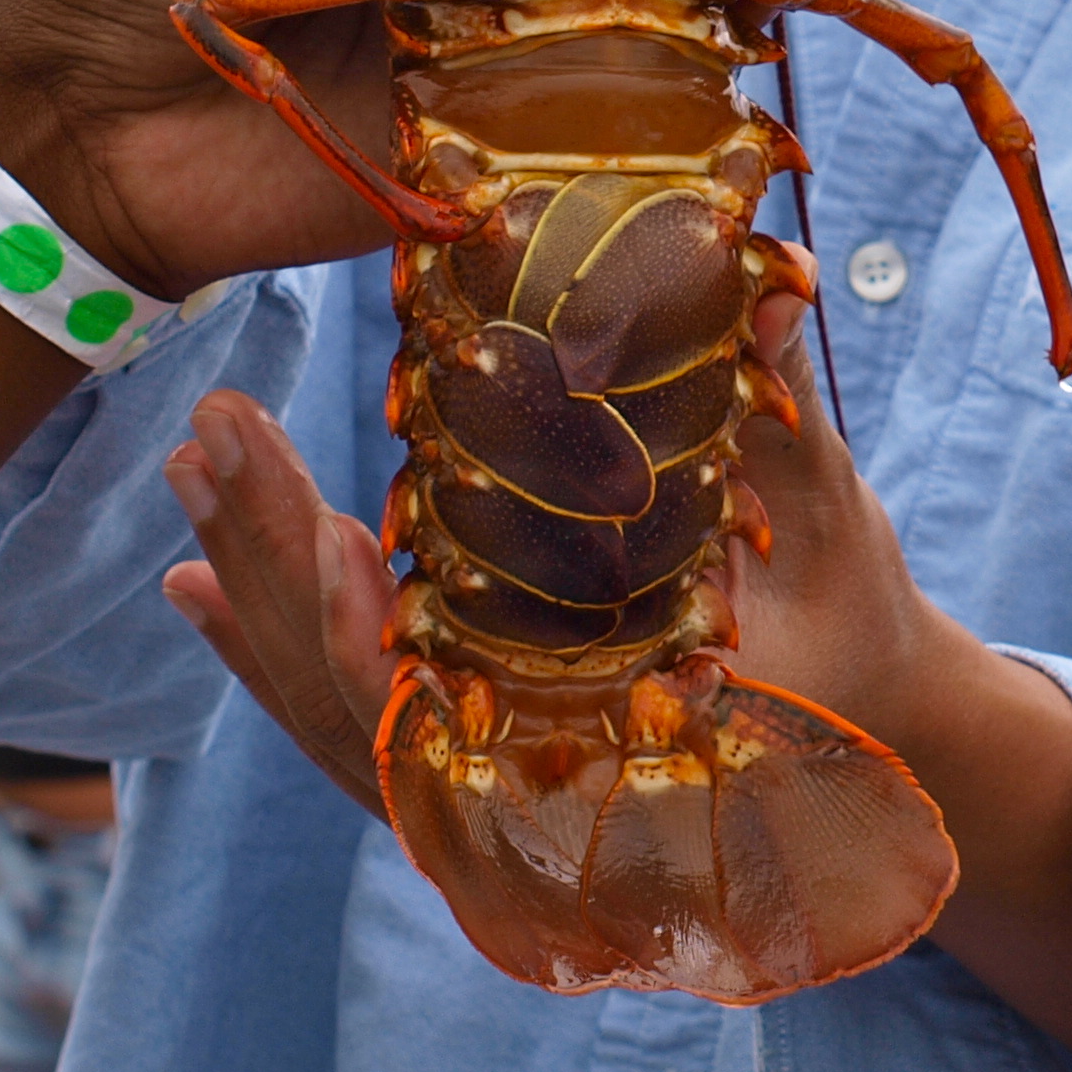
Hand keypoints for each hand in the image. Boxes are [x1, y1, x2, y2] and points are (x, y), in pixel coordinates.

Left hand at [151, 329, 1071, 1071]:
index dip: (344, 624)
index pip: (422, 703)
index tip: (300, 522)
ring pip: (327, 707)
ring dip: (251, 586)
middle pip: (344, 691)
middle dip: (269, 559)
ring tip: (193, 477)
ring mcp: (479, 783)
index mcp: (587, 751)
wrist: (879, 743)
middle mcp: (514, 787)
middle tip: (211, 442)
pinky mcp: (467, 756)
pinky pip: (342, 717)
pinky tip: (192, 584)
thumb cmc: (857, 640)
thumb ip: (781, 418)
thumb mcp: (830, 524)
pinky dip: (265, 646)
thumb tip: (768, 284)